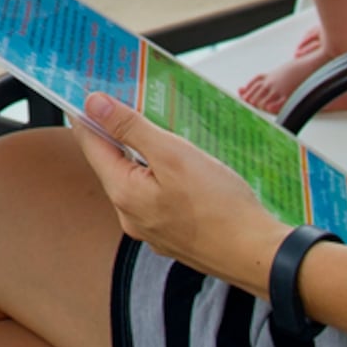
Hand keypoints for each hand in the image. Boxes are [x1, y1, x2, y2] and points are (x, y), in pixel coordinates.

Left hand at [70, 92, 285, 287]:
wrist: (256, 255)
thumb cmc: (220, 207)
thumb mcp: (173, 154)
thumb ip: (131, 128)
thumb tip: (94, 104)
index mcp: (123, 193)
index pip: (91, 144)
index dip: (89, 115)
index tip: (91, 92)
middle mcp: (130, 215)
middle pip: (113, 162)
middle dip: (119, 133)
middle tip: (129, 102)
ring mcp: (151, 228)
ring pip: (137, 180)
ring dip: (143, 156)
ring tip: (161, 132)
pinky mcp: (172, 234)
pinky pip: (156, 197)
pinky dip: (161, 177)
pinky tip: (182, 169)